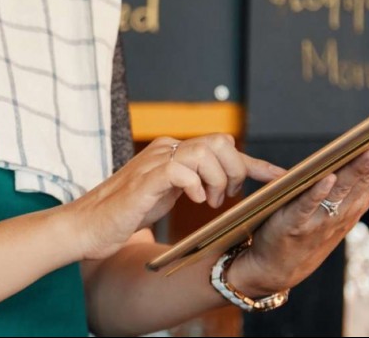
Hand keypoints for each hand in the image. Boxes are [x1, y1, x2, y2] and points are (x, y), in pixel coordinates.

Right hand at [63, 134, 286, 260]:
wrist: (88, 226)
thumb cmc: (126, 213)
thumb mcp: (168, 194)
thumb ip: (192, 182)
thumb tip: (225, 182)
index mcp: (172, 151)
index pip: (221, 145)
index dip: (254, 162)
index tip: (280, 176)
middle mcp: (166, 149)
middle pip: (219, 141)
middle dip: (234, 170)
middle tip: (225, 196)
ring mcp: (155, 161)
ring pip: (205, 152)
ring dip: (217, 179)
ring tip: (210, 201)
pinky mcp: (145, 179)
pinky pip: (182, 169)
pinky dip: (195, 185)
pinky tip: (195, 201)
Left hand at [227, 124, 368, 296]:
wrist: (278, 267)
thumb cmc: (309, 230)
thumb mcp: (339, 206)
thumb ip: (355, 182)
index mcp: (355, 203)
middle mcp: (344, 210)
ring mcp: (321, 218)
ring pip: (344, 189)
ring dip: (360, 169)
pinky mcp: (294, 224)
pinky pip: (307, 206)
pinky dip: (318, 193)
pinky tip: (329, 178)